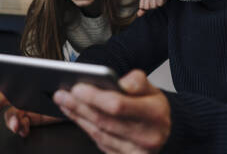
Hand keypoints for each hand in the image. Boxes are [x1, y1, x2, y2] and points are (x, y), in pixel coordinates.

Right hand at [0, 79, 61, 136]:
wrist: (76, 97)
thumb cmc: (67, 81)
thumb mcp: (58, 73)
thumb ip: (48, 73)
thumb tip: (39, 73)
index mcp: (25, 75)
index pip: (4, 76)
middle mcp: (22, 90)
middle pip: (3, 97)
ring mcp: (25, 105)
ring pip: (11, 114)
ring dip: (10, 121)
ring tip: (16, 125)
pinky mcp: (31, 117)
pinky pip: (21, 124)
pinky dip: (20, 128)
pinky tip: (24, 129)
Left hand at [53, 70, 170, 153]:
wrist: (165, 132)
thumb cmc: (154, 108)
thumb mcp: (152, 88)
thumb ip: (138, 80)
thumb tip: (120, 82)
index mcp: (155, 114)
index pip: (119, 105)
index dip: (95, 97)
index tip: (77, 87)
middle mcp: (147, 137)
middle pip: (104, 120)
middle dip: (79, 106)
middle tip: (61, 93)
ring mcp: (135, 151)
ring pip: (99, 132)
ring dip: (78, 116)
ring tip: (64, 101)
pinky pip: (99, 142)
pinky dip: (85, 127)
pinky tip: (75, 115)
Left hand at [137, 0, 171, 16]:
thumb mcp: (150, 1)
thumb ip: (144, 8)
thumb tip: (138, 15)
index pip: (142, 6)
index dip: (148, 7)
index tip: (152, 2)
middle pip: (147, 7)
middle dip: (153, 6)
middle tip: (157, 1)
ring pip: (153, 6)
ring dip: (158, 5)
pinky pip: (159, 3)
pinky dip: (162, 3)